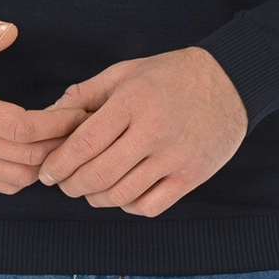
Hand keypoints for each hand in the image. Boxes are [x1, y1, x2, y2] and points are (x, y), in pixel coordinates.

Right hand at [0, 16, 92, 195]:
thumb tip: (10, 32)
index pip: (21, 129)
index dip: (57, 124)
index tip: (78, 111)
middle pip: (27, 157)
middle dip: (62, 143)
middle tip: (81, 124)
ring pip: (20, 177)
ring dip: (47, 161)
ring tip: (62, 137)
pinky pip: (5, 185)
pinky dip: (28, 173)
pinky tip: (38, 150)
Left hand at [37, 47, 246, 216]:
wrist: (232, 81)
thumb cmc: (171, 76)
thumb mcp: (126, 72)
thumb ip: (85, 94)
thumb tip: (49, 116)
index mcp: (132, 102)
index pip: (83, 144)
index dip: (57, 165)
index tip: (47, 173)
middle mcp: (154, 131)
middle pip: (97, 176)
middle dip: (71, 186)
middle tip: (64, 184)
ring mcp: (175, 157)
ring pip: (120, 196)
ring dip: (96, 198)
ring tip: (90, 190)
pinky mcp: (192, 176)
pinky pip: (149, 207)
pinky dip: (128, 206)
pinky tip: (123, 193)